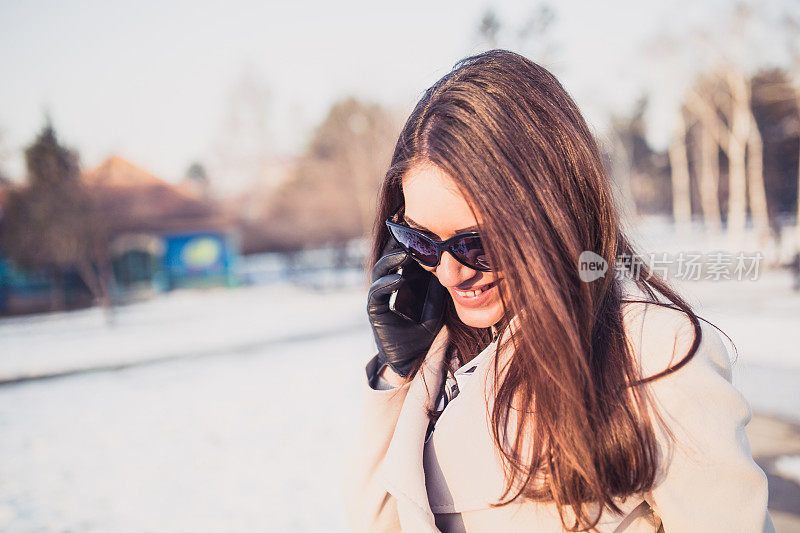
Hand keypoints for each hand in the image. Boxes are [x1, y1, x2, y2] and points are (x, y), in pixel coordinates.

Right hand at [367, 239, 445, 377]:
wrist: (409, 361)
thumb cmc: (422, 334)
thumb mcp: (435, 309)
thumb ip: (436, 291)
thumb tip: (446, 269)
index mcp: (404, 282)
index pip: (405, 258)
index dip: (412, 244)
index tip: (423, 231)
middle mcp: (390, 285)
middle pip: (391, 258)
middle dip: (400, 245)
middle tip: (412, 234)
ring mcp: (380, 296)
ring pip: (382, 271)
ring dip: (393, 260)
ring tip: (406, 252)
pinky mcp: (374, 309)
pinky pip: (377, 292)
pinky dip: (387, 283)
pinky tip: (399, 278)